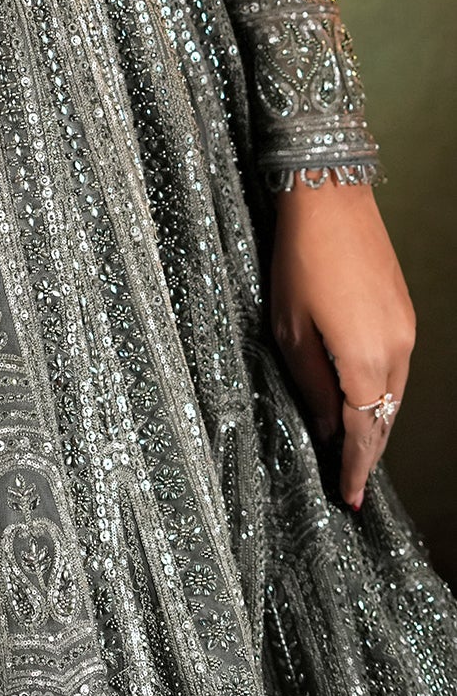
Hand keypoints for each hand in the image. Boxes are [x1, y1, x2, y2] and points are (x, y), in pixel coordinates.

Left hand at [269, 179, 415, 509]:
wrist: (331, 198)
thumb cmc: (300, 258)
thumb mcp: (289, 327)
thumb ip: (311, 382)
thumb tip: (328, 424)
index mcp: (366, 360)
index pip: (365, 433)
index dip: (355, 469)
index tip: (348, 497)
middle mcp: (397, 349)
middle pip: (385, 418)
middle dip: (368, 452)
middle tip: (349, 482)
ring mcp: (406, 328)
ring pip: (394, 393)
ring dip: (375, 420)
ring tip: (352, 446)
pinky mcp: (404, 310)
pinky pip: (397, 366)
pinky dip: (380, 389)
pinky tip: (362, 395)